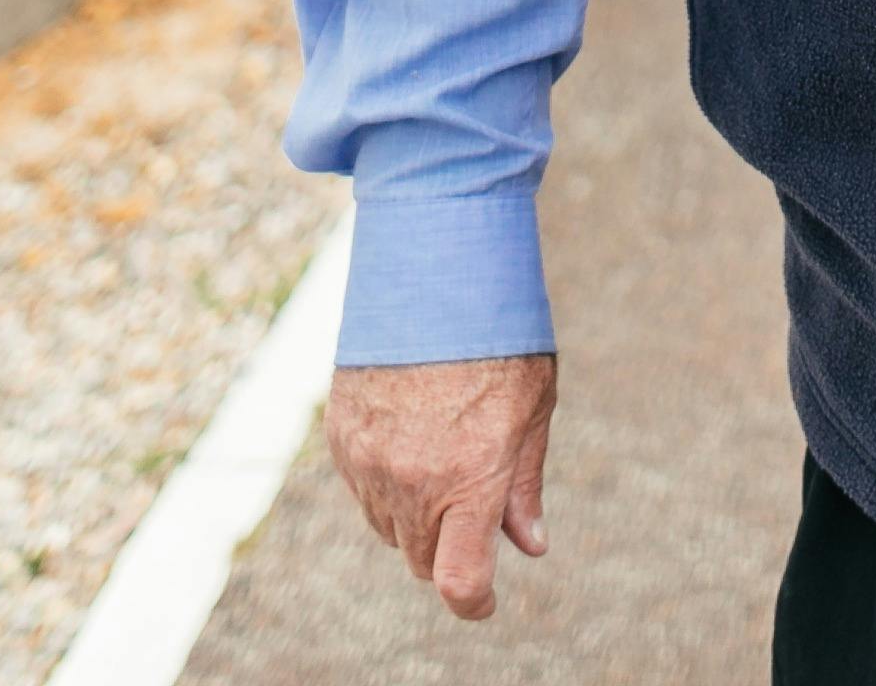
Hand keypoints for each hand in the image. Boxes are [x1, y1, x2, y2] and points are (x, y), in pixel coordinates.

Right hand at [326, 353, 555, 619]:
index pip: (460, 580)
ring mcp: (370, 462)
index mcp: (470, 477)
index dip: (473, 602)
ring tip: (442, 460)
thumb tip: (530, 544)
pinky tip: (410, 441)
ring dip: (416, 519)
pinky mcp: (342, 439)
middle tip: (472, 509)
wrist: (430, 272)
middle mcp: (413, 479)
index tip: (483, 598)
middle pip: (423, 562)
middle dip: (449, 551)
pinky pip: (363, 492)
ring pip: (391, 530)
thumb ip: (524, 485)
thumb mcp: (533, 408)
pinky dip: (386, 486)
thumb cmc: (496, 338)